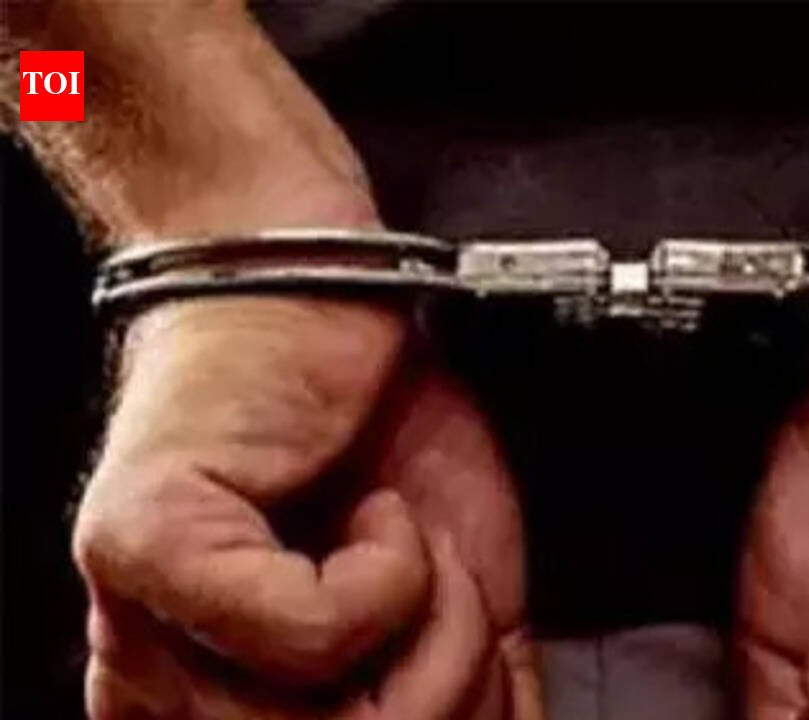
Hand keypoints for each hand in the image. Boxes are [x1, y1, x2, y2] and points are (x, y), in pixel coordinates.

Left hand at [73, 296, 537, 718]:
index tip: (477, 664)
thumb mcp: (454, 599)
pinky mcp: (147, 551)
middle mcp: (164, 695)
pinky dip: (385, 568)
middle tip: (452, 586)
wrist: (332, 292)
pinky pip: (309, 635)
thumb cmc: (388, 433)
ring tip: (406, 536)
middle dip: (451, 679)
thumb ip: (471, 694)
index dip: (446, 716)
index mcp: (228, 711)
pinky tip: (366, 509)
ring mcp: (138, 631)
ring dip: (432, 624)